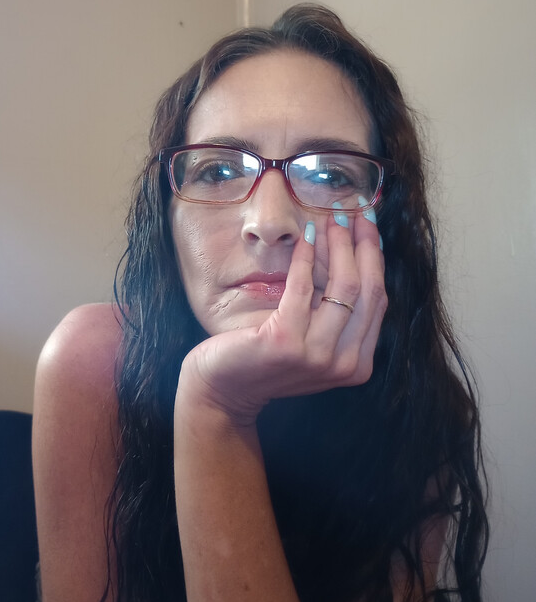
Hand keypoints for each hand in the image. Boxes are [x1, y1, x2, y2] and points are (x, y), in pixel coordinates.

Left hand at [176, 209, 386, 425]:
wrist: (224, 389)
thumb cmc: (266, 360)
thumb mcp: (314, 343)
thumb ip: (338, 317)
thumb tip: (356, 257)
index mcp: (357, 365)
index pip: (377, 300)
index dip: (375, 258)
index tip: (369, 227)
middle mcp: (344, 364)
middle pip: (367, 289)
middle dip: (363, 244)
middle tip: (355, 212)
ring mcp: (316, 355)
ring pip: (343, 285)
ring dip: (338, 245)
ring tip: (331, 219)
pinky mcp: (285, 341)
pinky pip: (303, 286)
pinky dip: (306, 257)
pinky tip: (305, 236)